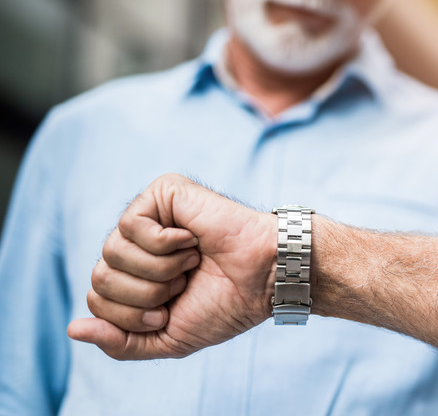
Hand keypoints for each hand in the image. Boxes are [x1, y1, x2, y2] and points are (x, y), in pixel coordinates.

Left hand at [67, 174, 276, 359]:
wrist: (262, 278)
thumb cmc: (225, 305)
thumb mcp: (167, 339)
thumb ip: (120, 343)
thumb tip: (73, 330)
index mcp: (137, 276)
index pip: (97, 298)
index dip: (130, 315)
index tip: (170, 310)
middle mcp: (138, 245)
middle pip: (99, 276)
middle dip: (143, 294)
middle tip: (182, 285)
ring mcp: (149, 217)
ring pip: (111, 252)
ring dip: (158, 269)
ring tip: (190, 262)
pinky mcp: (163, 194)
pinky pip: (131, 225)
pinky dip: (163, 243)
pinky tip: (190, 240)